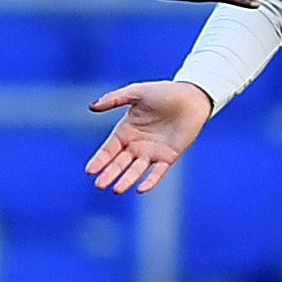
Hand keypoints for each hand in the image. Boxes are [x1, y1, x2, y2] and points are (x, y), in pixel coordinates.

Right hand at [87, 81, 214, 194]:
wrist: (191, 96)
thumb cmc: (164, 92)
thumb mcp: (136, 93)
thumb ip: (114, 99)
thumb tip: (91, 106)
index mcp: (126, 131)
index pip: (109, 150)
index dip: (100, 160)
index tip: (90, 171)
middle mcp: (136, 144)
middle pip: (119, 163)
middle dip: (110, 174)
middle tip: (100, 185)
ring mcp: (152, 152)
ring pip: (136, 170)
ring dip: (127, 180)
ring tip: (117, 190)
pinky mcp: (169, 157)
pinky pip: (158, 172)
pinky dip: (150, 181)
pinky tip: (141, 189)